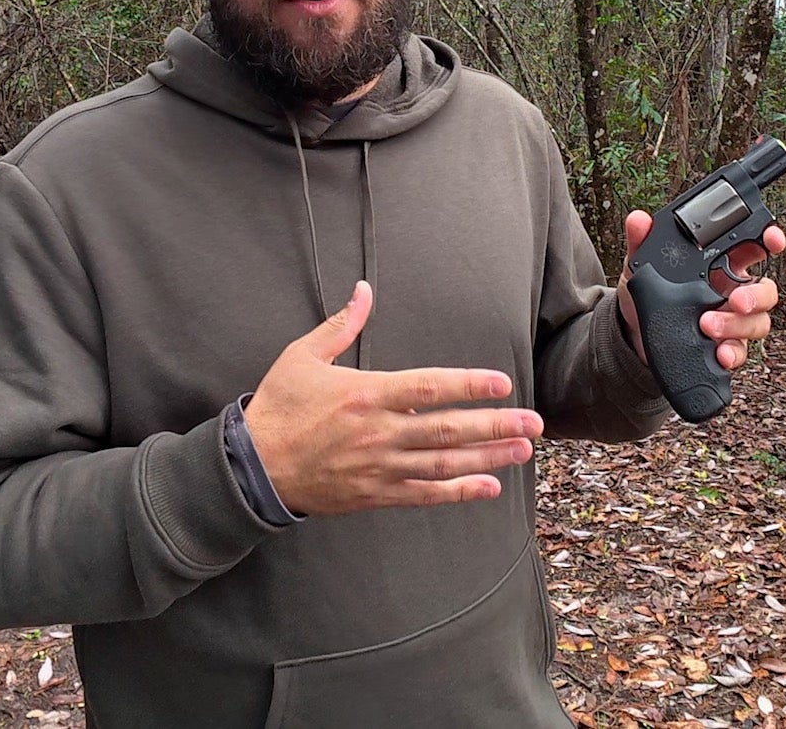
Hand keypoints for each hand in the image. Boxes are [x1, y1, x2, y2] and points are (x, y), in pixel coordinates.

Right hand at [242, 282, 543, 515]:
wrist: (251, 468)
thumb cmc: (278, 407)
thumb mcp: (302, 357)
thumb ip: (340, 325)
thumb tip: (363, 290)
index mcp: (366, 394)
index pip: (428, 388)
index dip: (468, 385)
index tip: (502, 383)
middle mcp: (378, 432)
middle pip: (448, 429)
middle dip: (495, 425)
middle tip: (534, 423)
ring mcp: (379, 467)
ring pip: (443, 463)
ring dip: (487, 457)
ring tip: (522, 450)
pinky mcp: (375, 494)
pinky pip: (424, 495)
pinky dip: (458, 492)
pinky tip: (488, 487)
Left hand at [616, 211, 785, 370]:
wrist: (633, 336)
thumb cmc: (646, 294)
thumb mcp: (641, 265)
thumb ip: (641, 241)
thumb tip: (638, 219)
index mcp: (721, 263)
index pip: (755, 247)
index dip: (770, 240)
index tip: (774, 240)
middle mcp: (734, 292)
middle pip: (765, 291)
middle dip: (756, 295)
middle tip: (736, 299)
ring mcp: (733, 321)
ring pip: (757, 323)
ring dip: (736, 324)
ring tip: (707, 325)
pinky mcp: (725, 347)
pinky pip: (740, 352)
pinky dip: (733, 354)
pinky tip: (719, 353)